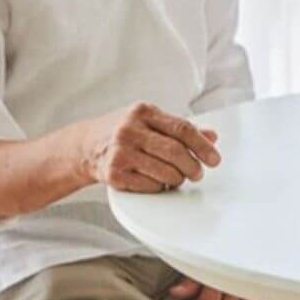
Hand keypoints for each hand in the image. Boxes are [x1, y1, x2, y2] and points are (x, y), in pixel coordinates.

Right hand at [81, 102, 220, 192]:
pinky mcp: (113, 174)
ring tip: (177, 177)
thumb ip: (180, 129)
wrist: (85, 146)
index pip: (182, 128)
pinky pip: (149, 186)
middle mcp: (129, 130)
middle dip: (193, 167)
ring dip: (177, 179)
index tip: (214, 159)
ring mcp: (120, 152)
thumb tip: (212, 136)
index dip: (202, 146)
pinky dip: (160, 187)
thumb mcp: (150, 121)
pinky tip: (157, 181)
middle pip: (175, 152)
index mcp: (143, 112)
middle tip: (198, 174)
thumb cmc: (123, 132)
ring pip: (164, 172)